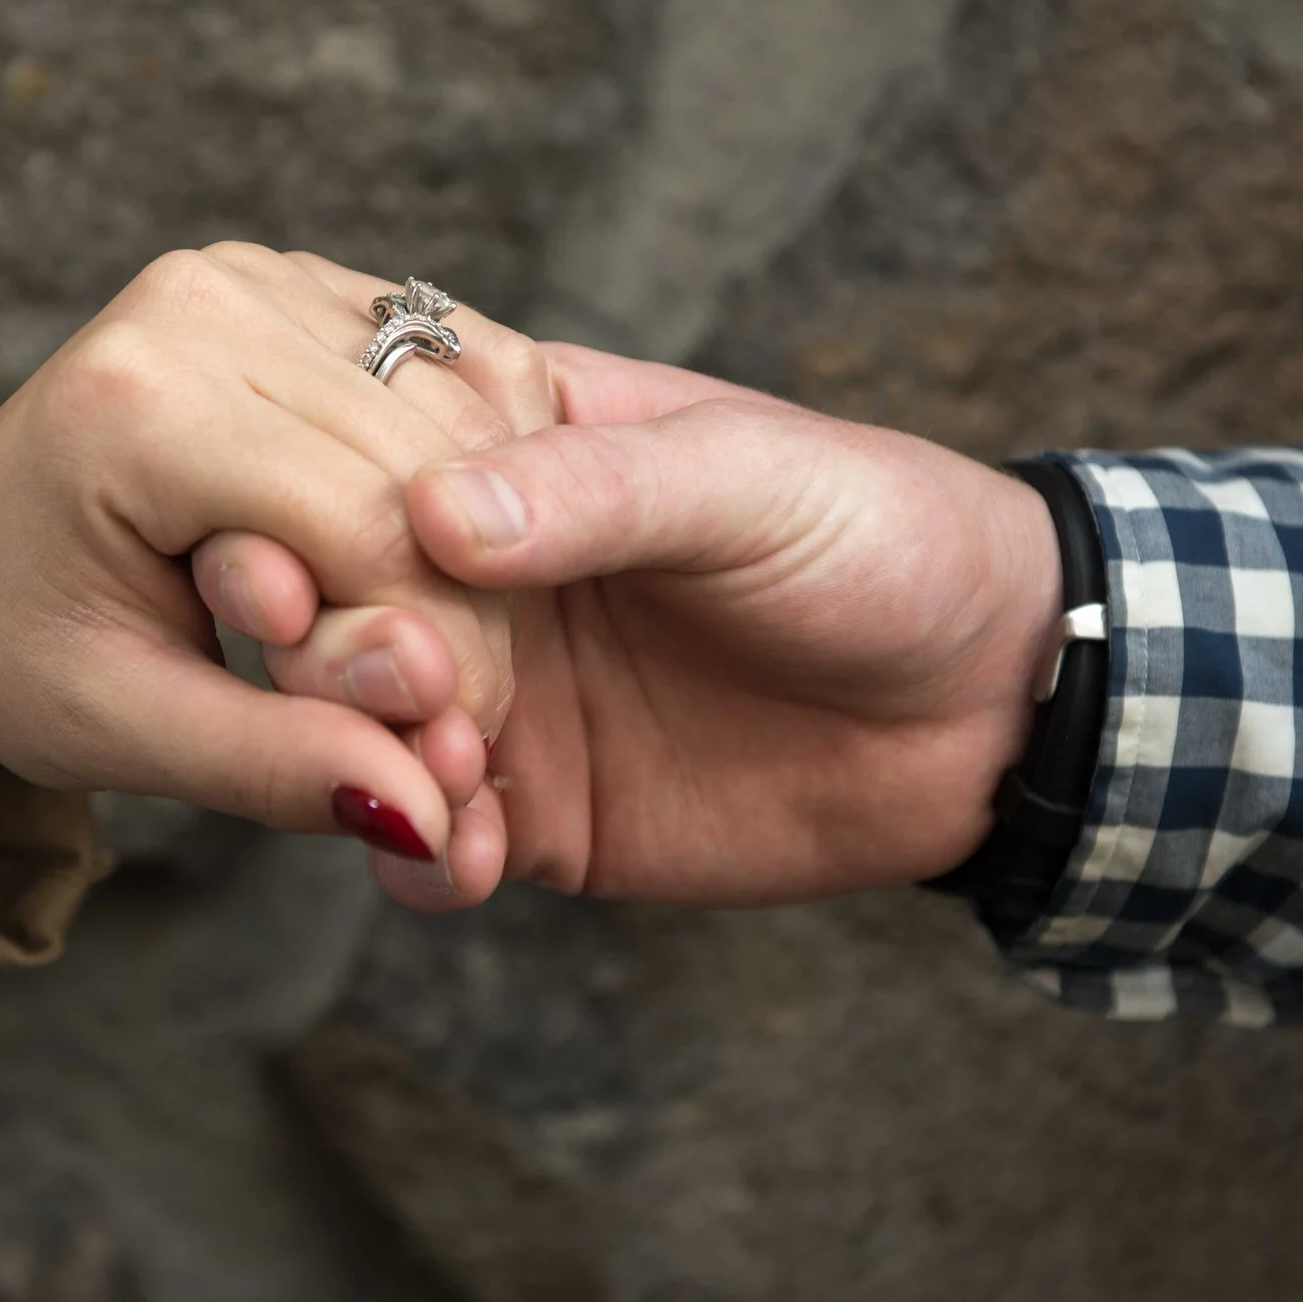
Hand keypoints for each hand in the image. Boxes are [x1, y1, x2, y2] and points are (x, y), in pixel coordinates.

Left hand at [0, 245, 542, 865]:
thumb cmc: (14, 651)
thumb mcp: (123, 735)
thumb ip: (275, 767)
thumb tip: (428, 816)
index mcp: (138, 404)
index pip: (374, 528)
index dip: (441, 657)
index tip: (444, 756)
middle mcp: (203, 303)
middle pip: (431, 467)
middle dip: (462, 614)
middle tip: (438, 720)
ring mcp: (256, 274)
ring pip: (462, 416)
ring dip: (477, 550)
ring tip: (406, 649)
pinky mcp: (299, 281)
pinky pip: (452, 372)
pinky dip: (467, 479)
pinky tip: (418, 562)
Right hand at [263, 343, 1064, 907]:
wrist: (994, 700)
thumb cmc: (879, 534)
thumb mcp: (749, 477)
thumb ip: (598, 494)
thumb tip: (437, 515)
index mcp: (511, 446)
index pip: (352, 457)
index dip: (309, 508)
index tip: (309, 565)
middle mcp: (475, 571)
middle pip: (326, 605)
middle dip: (334, 653)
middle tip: (414, 683)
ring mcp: (496, 693)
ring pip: (350, 730)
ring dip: (361, 758)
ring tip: (442, 778)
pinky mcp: (531, 811)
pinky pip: (424, 843)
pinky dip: (416, 855)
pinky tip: (466, 850)